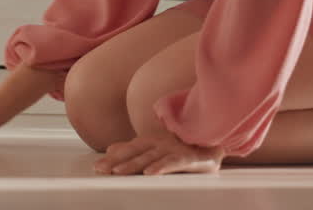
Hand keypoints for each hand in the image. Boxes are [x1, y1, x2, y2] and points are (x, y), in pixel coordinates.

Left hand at [93, 129, 225, 175]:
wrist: (214, 139)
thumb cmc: (183, 144)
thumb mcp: (156, 147)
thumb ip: (134, 149)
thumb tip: (111, 149)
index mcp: (151, 141)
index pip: (129, 150)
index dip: (113, 158)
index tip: (97, 167)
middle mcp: (159, 143)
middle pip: (135, 153)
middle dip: (117, 161)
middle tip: (101, 169)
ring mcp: (173, 149)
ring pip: (150, 158)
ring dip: (133, 164)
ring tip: (118, 172)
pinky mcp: (188, 157)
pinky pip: (172, 162)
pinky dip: (161, 167)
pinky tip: (150, 173)